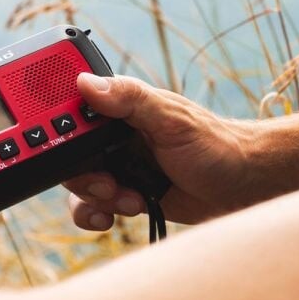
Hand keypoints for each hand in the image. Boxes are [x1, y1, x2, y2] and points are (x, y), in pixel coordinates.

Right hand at [65, 74, 252, 229]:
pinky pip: (92, 205)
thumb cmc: (216, 144)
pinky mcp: (126, 192)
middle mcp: (116, 135)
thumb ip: (131, 100)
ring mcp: (120, 165)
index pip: (75, 106)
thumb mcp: (172, 119)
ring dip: (93, 196)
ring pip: (78, 181)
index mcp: (123, 108)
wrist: (242, 187)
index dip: (56, 120)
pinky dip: (94, 213)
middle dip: (79, 171)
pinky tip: (115, 216)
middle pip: (67, 150)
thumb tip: (87, 83)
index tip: (57, 140)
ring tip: (124, 198)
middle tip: (106, 180)